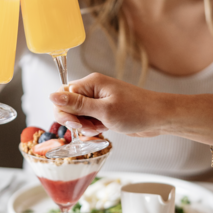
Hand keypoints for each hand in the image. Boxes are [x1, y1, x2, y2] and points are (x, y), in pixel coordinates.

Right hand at [49, 73, 163, 137]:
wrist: (160, 118)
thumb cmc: (137, 111)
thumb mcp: (103, 110)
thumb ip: (76, 105)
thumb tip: (52, 96)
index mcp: (90, 83)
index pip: (62, 95)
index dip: (64, 111)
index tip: (76, 123)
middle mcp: (92, 90)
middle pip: (68, 106)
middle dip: (75, 120)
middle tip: (90, 126)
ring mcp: (99, 101)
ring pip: (78, 115)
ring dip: (86, 126)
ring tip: (102, 127)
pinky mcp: (104, 111)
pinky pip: (89, 120)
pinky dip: (93, 128)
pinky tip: (105, 129)